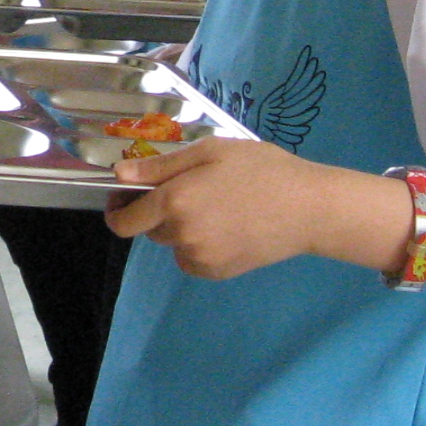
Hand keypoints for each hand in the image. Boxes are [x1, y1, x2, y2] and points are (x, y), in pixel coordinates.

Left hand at [105, 137, 393, 279]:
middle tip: (192, 190)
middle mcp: (181, 234)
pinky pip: (192, 259)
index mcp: (174, 201)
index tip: (125, 197)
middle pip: (150, 229)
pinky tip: (226, 226)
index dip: (117, 209)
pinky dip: (198, 245)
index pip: (123, 221)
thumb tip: (119, 176)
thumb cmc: (261, 169)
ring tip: (216, 206)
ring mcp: (200, 258)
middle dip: (159, 211)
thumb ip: (160, 166)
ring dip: (181, 228)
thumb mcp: (210, 152)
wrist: (308, 208)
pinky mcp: (217, 272)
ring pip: (173, 244)